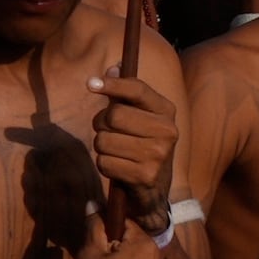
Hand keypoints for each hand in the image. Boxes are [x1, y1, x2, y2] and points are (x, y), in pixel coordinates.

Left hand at [86, 72, 177, 230]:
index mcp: (167, 111)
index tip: (91, 84)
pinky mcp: (144, 175)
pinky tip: (118, 168)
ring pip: (104, 140)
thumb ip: (125, 94)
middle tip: (109, 132)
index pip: (137, 89)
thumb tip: (113, 68)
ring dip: (102, 147)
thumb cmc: (141, 146)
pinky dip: (104, 165)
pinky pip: (104, 162)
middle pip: (114, 115)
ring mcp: (158, 154)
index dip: (112, 84)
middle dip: (101, 123)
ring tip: (116, 152)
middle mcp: (167, 131)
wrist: (154, 190)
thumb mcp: (139, 118)